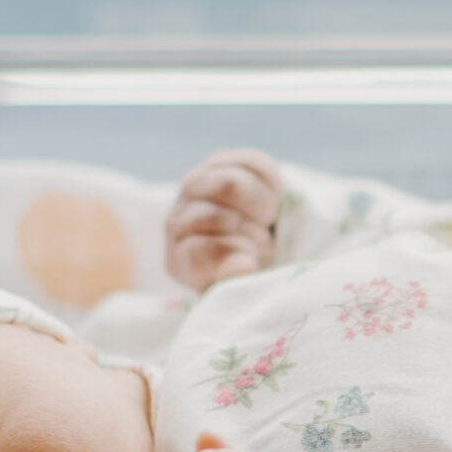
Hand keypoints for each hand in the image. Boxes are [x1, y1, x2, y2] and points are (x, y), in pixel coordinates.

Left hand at [167, 148, 281, 290]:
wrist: (254, 247)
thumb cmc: (246, 275)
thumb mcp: (240, 289)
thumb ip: (237, 281)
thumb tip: (245, 264)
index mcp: (181, 259)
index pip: (202, 250)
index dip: (236, 253)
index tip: (253, 262)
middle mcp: (178, 220)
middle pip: (218, 217)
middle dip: (253, 233)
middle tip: (262, 243)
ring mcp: (195, 187)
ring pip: (232, 184)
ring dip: (262, 206)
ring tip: (266, 220)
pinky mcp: (221, 162)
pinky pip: (251, 162)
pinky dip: (270, 182)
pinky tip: (273, 197)